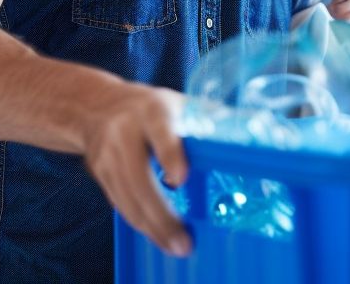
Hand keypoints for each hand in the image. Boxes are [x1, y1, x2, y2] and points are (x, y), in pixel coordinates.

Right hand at [81, 83, 190, 255]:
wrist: (96, 106)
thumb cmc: (150, 107)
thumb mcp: (178, 103)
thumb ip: (207, 119)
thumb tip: (254, 133)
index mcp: (152, 110)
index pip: (160, 131)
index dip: (169, 155)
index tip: (180, 179)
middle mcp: (124, 132)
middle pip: (140, 178)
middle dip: (162, 214)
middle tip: (184, 240)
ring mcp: (107, 154)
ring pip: (128, 198)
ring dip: (152, 227)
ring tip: (175, 246)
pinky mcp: (98, 173)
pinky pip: (119, 203)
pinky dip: (139, 223)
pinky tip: (157, 234)